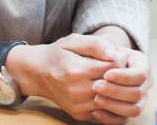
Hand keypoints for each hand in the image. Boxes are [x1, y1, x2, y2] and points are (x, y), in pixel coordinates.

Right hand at [6, 34, 122, 121]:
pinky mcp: (79, 115)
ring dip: (115, 89)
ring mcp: (78, 105)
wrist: (38, 73)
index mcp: (76, 70)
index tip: (115, 55)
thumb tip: (114, 54)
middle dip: (119, 75)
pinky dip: (107, 101)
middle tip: (116, 67)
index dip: (118, 60)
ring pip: (110, 100)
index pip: (112, 67)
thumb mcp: (72, 41)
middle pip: (113, 85)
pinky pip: (104, 111)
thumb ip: (95, 44)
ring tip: (110, 77)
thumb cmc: (57, 54)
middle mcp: (77, 91)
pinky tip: (104, 89)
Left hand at [90, 49, 151, 123]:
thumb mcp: (101, 44)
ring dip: (114, 105)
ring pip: (134, 109)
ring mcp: (139, 99)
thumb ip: (104, 47)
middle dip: (116, 91)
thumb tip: (113, 56)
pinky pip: (124, 120)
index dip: (124, 77)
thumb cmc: (100, 52)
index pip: (140, 75)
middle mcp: (145, 83)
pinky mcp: (128, 111)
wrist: (98, 62)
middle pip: (137, 93)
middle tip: (96, 86)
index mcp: (143, 64)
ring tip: (96, 99)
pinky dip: (110, 118)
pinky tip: (95, 111)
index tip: (106, 75)